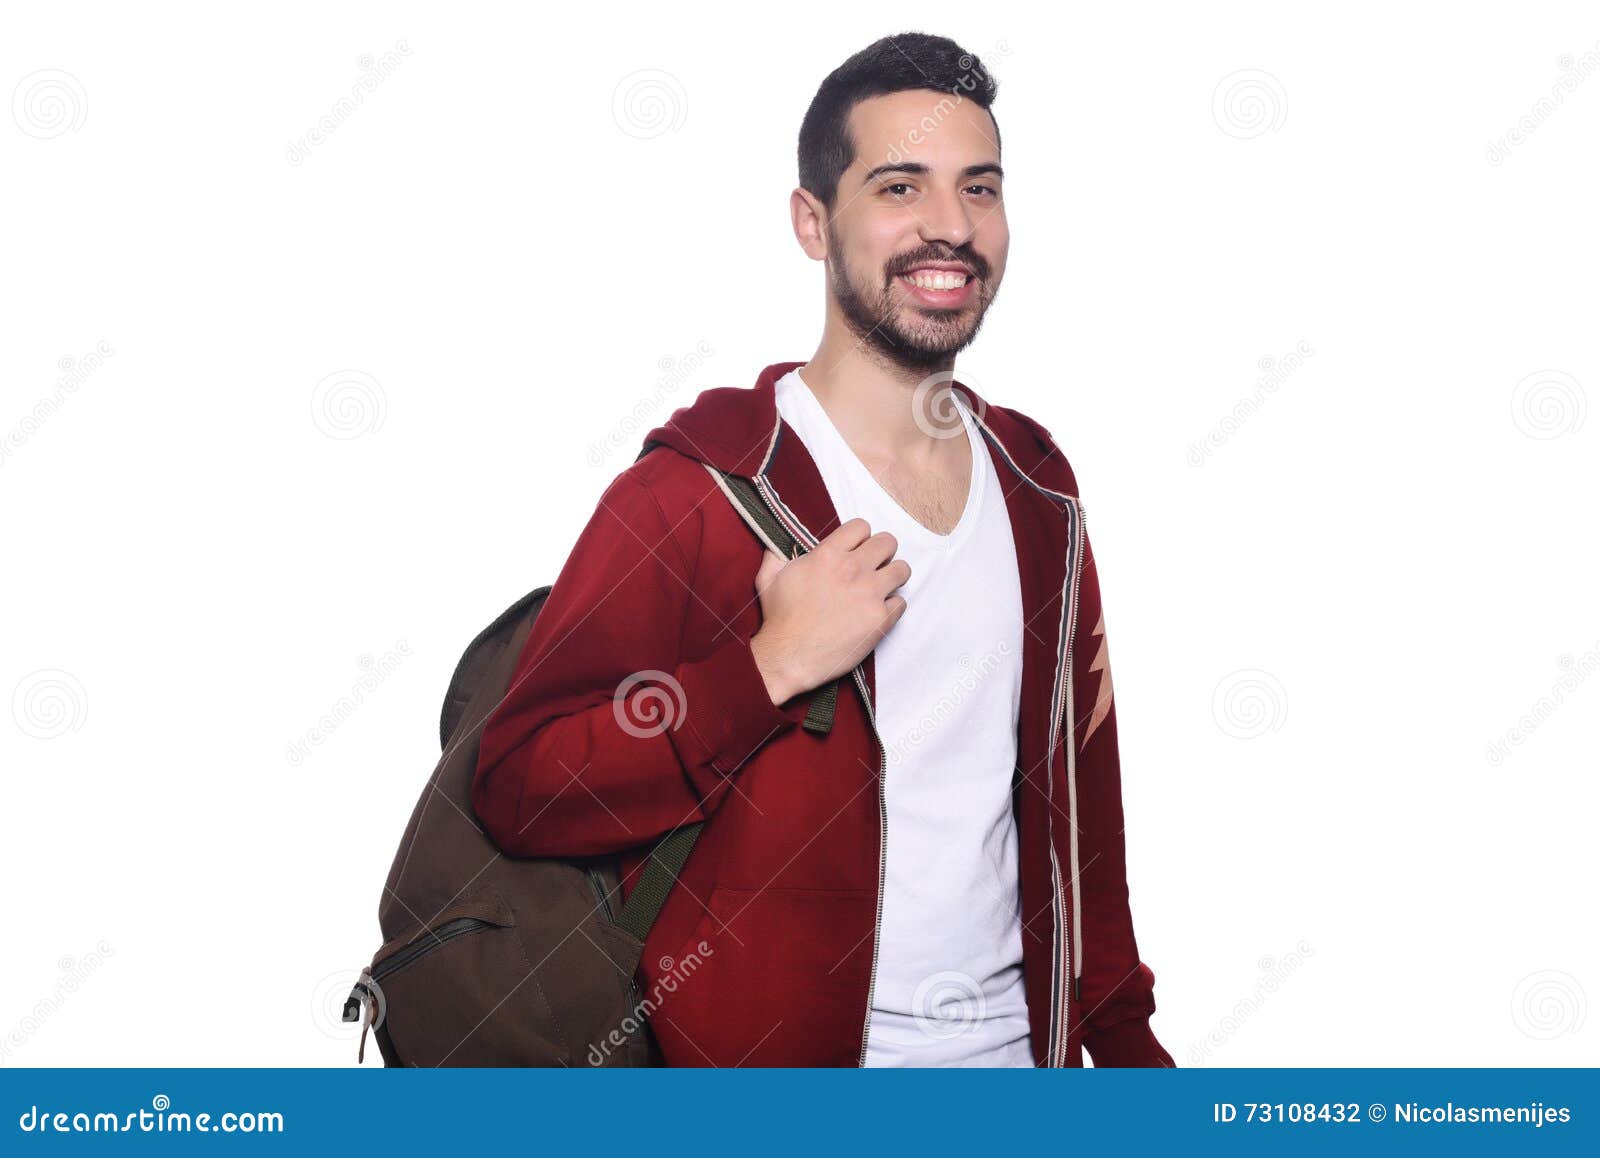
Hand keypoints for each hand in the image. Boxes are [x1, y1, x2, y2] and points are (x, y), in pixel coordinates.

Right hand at [748, 518, 909, 705]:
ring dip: (893, 576)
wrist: (788, 657)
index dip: (860, 537)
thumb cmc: (778, 620)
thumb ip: (775, 555)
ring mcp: (870, 594)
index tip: (857, 549)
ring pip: (902, 570)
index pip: (861, 527)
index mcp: (828, 555)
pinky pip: (901, 603)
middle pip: (887, 543)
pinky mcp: (880, 620)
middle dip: (882, 552)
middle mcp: (852, 570)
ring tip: (882, 587)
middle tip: (874, 565)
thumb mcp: (768, 578)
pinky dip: (892, 607)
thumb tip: (776, 544)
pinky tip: (877, 612)